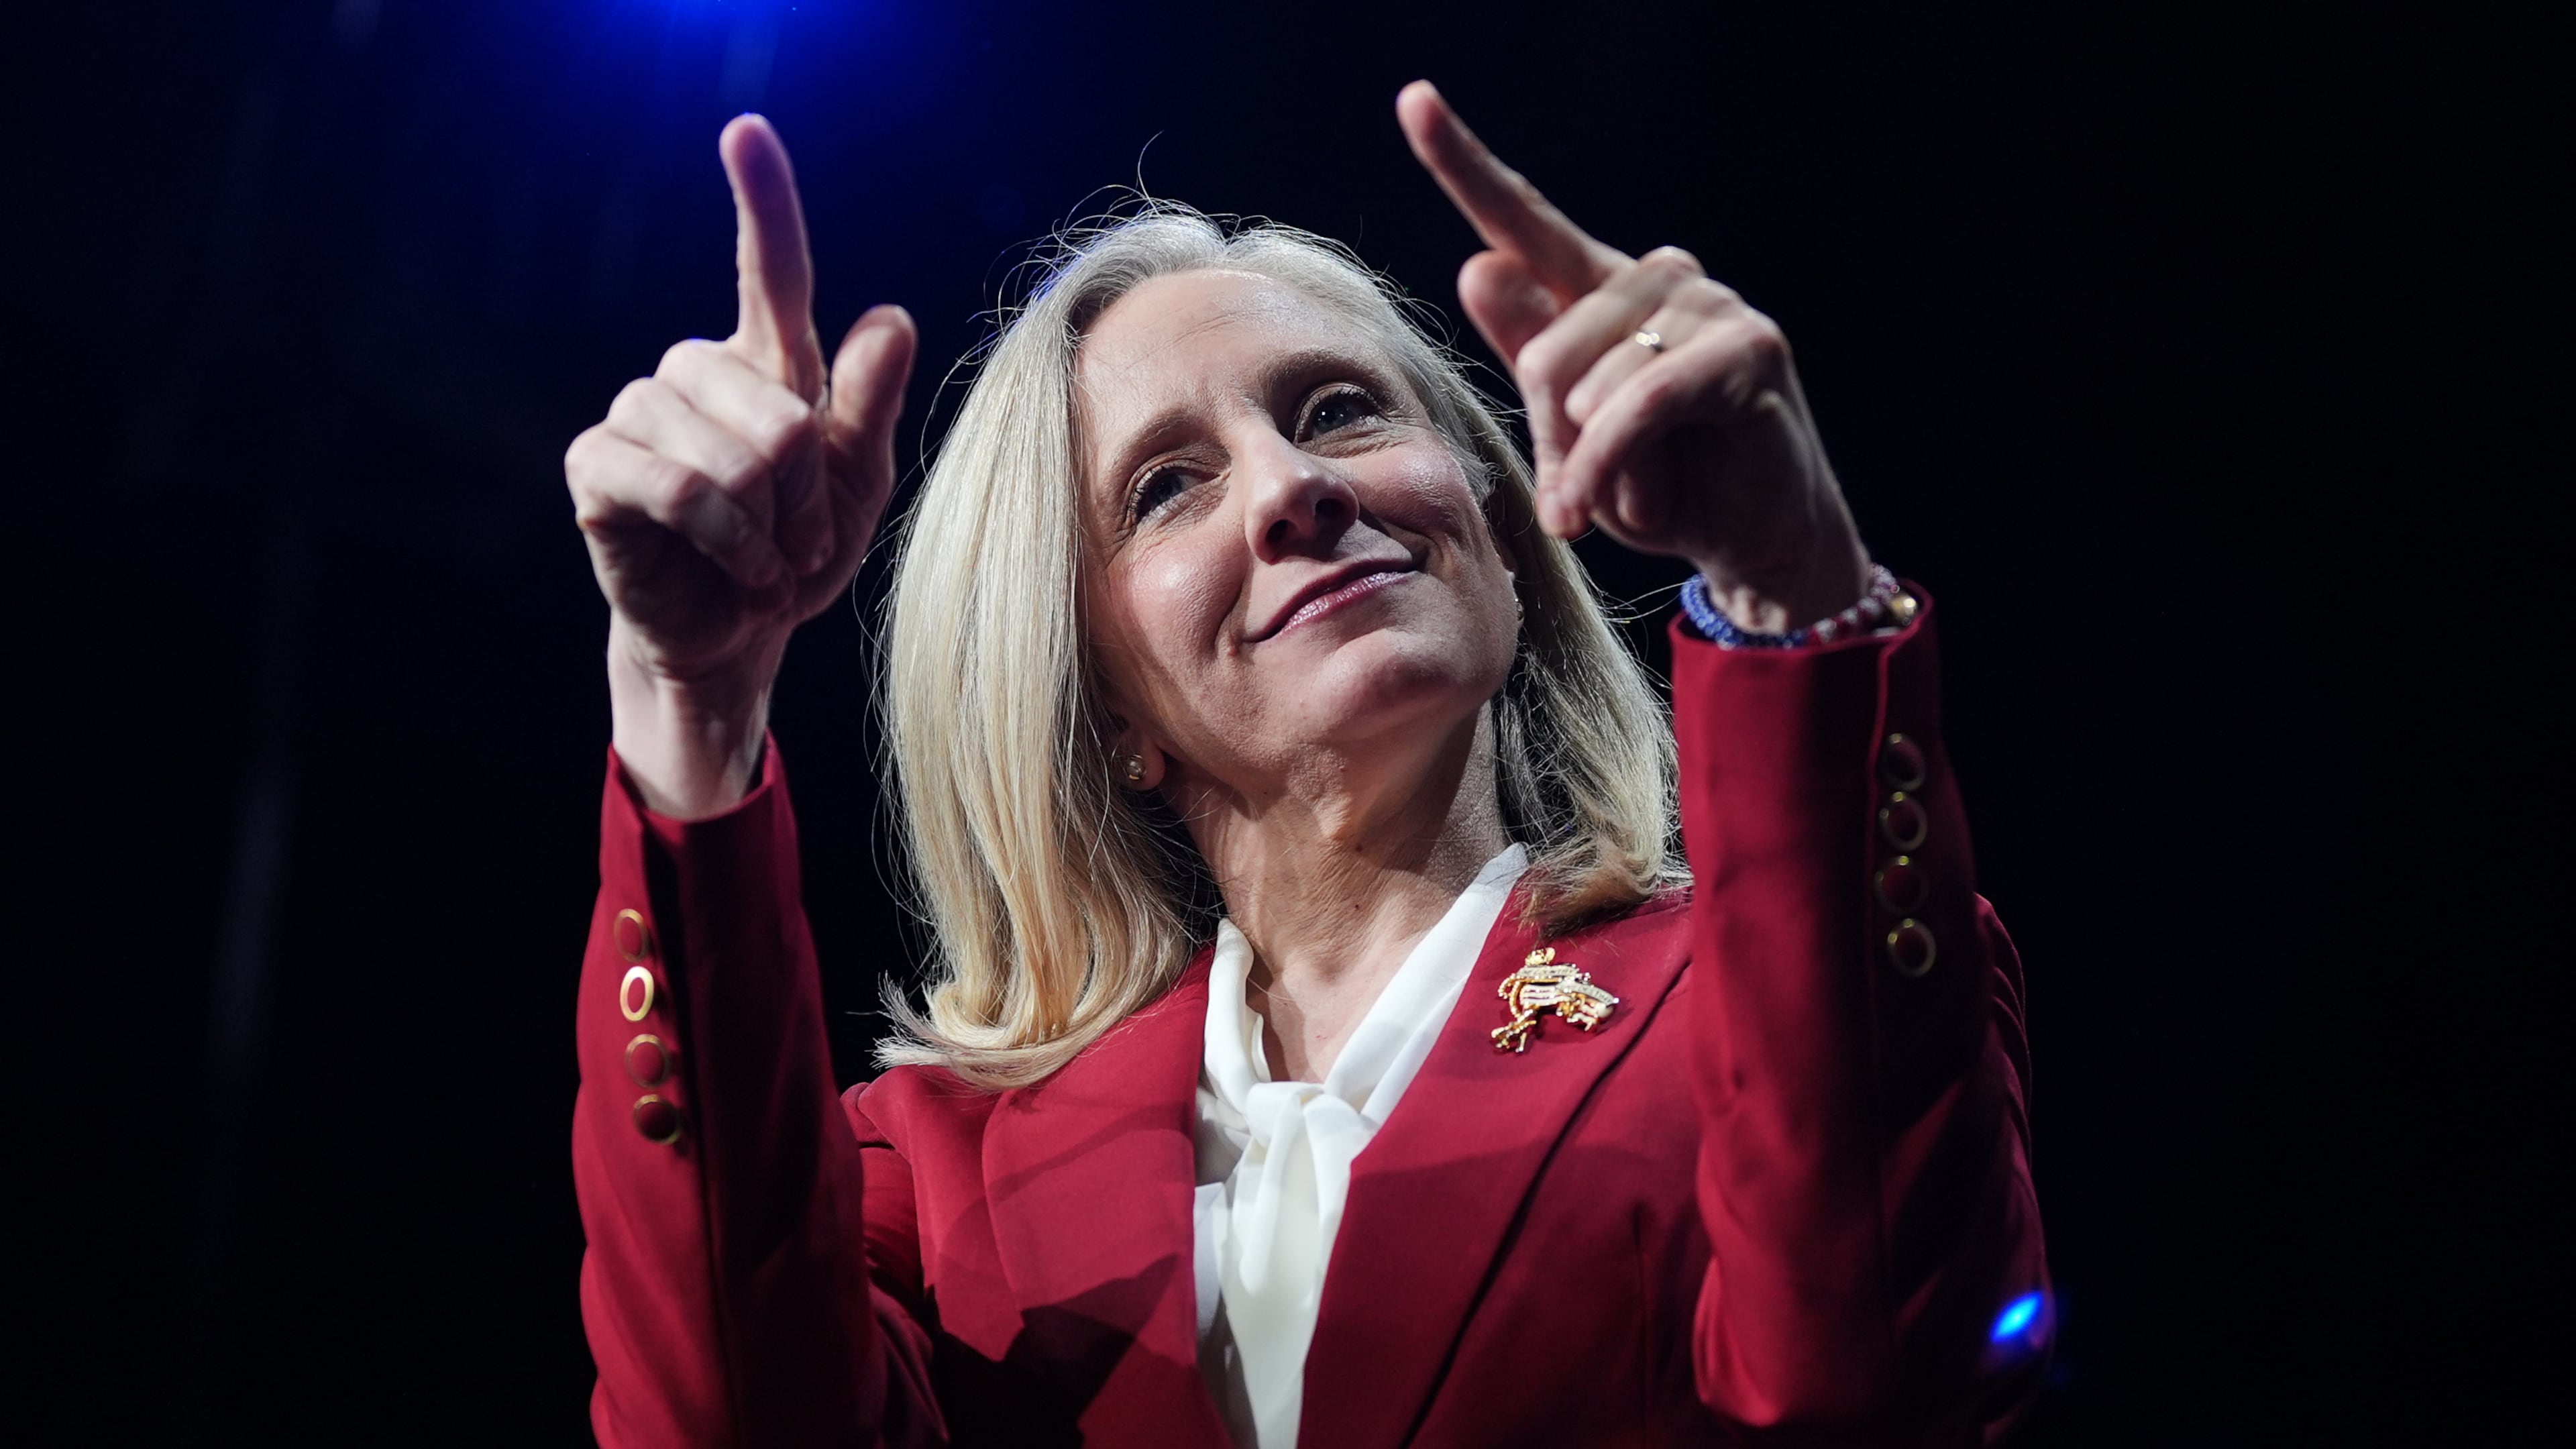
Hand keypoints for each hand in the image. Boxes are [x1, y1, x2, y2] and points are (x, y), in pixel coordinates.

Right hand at [564, 116, 916, 815]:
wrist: (738, 638)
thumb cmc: (798, 556)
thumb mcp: (858, 487)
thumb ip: (868, 406)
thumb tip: (890, 319)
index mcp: (767, 364)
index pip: (766, 270)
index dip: (761, 201)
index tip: (746, 131)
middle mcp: (697, 373)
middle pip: (780, 411)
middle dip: (810, 494)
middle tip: (804, 541)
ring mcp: (638, 413)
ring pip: (733, 454)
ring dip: (772, 527)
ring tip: (769, 560)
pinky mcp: (597, 465)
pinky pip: (680, 488)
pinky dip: (728, 541)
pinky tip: (737, 571)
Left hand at [1396, 82, 1869, 631]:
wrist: (1753, 543)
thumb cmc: (1659, 485)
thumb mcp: (1571, 435)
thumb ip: (1529, 356)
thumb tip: (1480, 266)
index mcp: (1596, 288)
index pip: (1521, 219)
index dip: (1463, 163)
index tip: (1413, 101)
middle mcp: (1653, 277)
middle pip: (1542, 352)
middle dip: (1554, 443)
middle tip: (1587, 492)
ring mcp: (1706, 304)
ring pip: (1589, 386)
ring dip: (1596, 467)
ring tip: (1639, 492)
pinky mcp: (1748, 347)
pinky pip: (1640, 405)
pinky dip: (1620, 465)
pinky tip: (1638, 504)